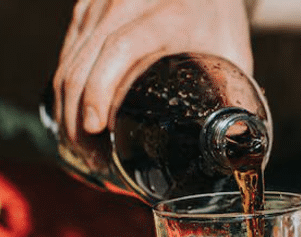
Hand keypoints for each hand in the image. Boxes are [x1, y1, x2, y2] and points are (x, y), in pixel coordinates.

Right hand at [52, 0, 252, 140]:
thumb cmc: (218, 18)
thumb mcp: (232, 53)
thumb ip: (235, 96)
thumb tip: (234, 145)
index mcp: (166, 15)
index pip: (119, 49)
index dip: (100, 90)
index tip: (96, 128)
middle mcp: (126, 4)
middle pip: (83, 62)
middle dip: (77, 117)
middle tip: (93, 158)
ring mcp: (101, 4)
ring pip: (68, 60)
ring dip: (66, 110)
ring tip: (83, 147)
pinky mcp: (86, 9)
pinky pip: (67, 54)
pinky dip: (66, 91)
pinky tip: (75, 119)